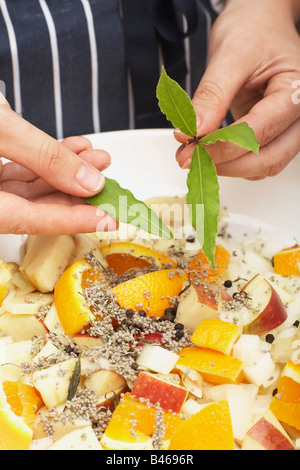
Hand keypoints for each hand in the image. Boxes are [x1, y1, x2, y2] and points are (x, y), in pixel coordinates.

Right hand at [0, 94, 115, 234]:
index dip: (72, 220)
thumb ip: (44, 156)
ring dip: (66, 172)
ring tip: (97, 158)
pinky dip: (47, 160)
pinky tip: (72, 149)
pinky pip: (20, 171)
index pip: (30, 221)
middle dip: (75, 191)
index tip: (106, 219)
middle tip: (108, 182)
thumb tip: (88, 182)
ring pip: (30, 187)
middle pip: (34, 207)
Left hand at [175, 0, 299, 178]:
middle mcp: (297, 114)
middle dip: (225, 164)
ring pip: (262, 165)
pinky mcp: (272, 133)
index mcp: (296, 91)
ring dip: (226, 166)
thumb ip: (212, 96)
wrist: (259, 22)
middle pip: (268, 159)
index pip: (258, 132)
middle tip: (188, 158)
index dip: (221, 147)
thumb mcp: (230, 55)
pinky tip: (207, 150)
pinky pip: (255, 160)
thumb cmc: (253, 29)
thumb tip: (192, 132)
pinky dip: (230, 161)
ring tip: (194, 153)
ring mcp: (286, 127)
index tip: (190, 149)